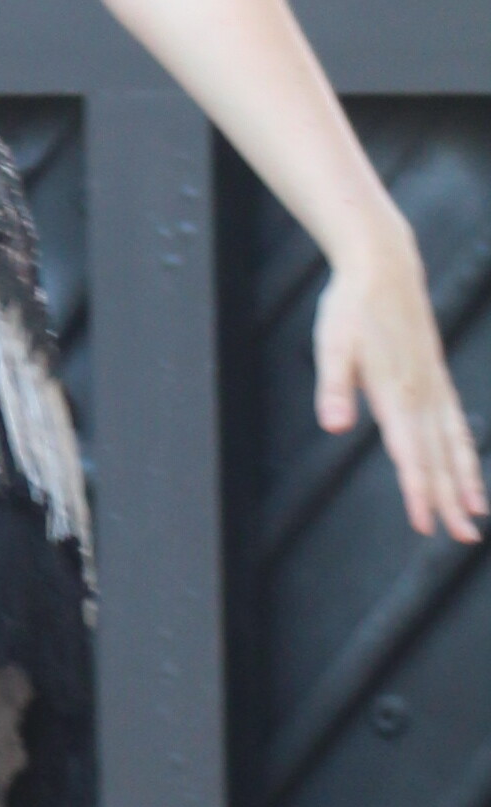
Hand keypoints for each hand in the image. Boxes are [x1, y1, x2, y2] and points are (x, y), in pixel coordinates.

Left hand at [315, 227, 484, 544]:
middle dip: (450, 500)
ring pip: (454, 443)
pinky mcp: (435, 377)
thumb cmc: (350, 307)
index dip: (418, 492)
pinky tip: (468, 469)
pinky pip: (455, 423)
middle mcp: (421, 395)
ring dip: (465, 480)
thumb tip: (335, 426)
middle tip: (463, 539)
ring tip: (478, 514)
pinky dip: (465, 451)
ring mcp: (433, 386)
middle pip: (438, 458)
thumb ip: (334, 387)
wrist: (383, 267)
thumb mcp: (331, 345)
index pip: (410, 454)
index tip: (425, 524)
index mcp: (396, 393)